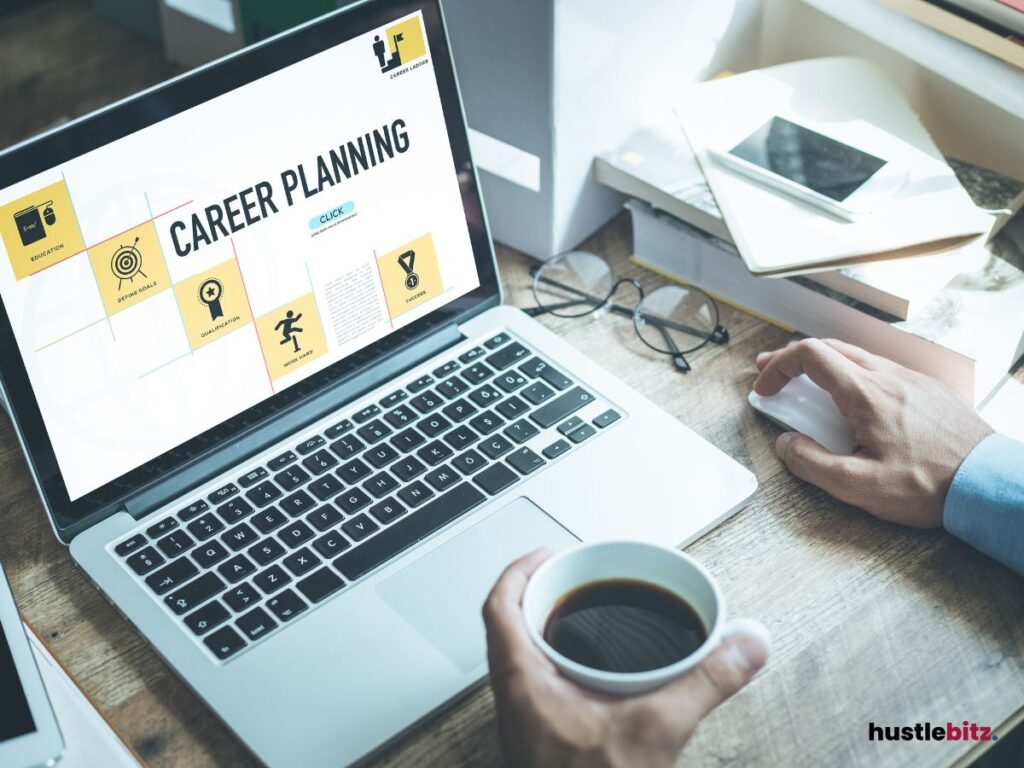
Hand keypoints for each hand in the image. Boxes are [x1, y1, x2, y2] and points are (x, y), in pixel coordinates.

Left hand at [483, 550, 769, 767]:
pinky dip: (563, 664)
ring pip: (522, 656)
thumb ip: (706, 682)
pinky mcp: (542, 738)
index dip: (519, 570)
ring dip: (549, 629)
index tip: (549, 553)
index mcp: (524, 683)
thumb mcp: (657, 730)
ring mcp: (526, 720)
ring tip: (586, 615)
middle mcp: (515, 699)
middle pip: (508, 625)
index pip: (499, 607)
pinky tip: (599, 673)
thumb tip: (746, 643)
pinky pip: (541, 684)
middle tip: (574, 578)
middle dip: (541, 593)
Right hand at [753, 338, 992, 526]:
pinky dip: (852, 375)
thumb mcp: (858, 486)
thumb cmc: (930, 484)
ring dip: (823, 366)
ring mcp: (910, 380)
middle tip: (772, 375)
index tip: (765, 387)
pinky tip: (851, 400)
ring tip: (807, 387)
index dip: (779, 366)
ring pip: (856, 357)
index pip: (810, 355)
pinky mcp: (926, 391)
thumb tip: (786, 445)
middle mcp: (887, 377)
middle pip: (830, 348)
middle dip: (793, 359)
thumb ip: (811, 463)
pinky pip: (880, 370)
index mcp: (864, 394)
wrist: (988, 482)